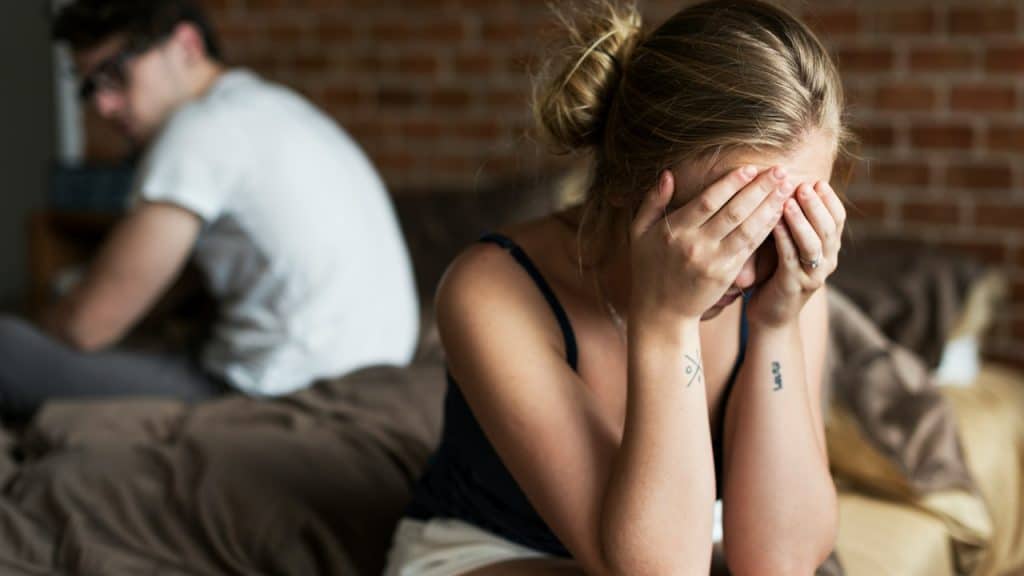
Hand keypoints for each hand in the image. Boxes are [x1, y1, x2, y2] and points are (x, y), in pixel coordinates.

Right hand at [629, 166, 795, 321]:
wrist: (660, 311)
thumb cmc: (648, 267)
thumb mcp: (639, 232)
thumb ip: (652, 202)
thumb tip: (668, 174)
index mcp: (674, 231)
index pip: (707, 201)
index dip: (731, 183)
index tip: (750, 167)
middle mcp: (694, 245)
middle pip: (733, 212)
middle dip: (759, 189)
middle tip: (780, 170)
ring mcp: (712, 261)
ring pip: (746, 228)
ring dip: (769, 206)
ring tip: (786, 187)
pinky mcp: (725, 274)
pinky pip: (749, 247)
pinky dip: (766, 229)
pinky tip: (779, 214)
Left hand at [747, 180, 845, 327]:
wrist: (772, 316)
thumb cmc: (778, 273)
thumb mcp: (793, 245)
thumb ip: (797, 223)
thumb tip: (792, 184)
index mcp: (830, 249)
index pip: (838, 219)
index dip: (830, 200)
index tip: (817, 181)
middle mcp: (827, 262)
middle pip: (828, 228)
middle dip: (816, 205)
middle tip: (803, 185)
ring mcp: (812, 276)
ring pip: (812, 244)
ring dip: (801, 220)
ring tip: (789, 200)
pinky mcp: (793, 286)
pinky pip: (789, 258)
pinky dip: (783, 238)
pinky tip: (773, 222)